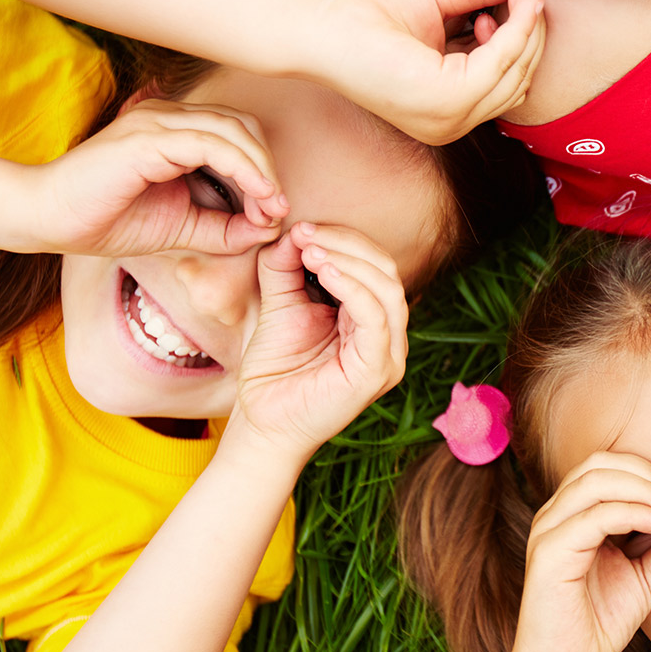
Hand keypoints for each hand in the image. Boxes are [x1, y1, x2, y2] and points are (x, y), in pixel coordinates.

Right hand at [27, 100, 288, 256]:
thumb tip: (270, 229)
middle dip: (269, 168)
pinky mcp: (148, 137)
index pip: (239, 136)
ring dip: (262, 169)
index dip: (265, 171)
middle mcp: (169, 117)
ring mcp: (157, 121)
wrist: (49, 221)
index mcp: (175, 131)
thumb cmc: (108, 221)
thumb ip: (225, 228)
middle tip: (278, 209)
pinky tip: (257, 196)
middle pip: (243, 127)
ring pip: (233, 130)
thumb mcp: (183, 228)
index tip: (275, 213)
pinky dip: (242, 168)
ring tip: (273, 206)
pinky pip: (210, 143)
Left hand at [229, 223, 408, 458]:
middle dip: (346, 244)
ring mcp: (388, 355)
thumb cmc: (274, 371)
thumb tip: (293, 232)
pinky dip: (354, 288)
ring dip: (349, 261)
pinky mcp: (378, 371)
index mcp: (371, 319)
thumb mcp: (279, 306)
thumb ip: (285, 268)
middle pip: (386, 271)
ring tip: (312, 250)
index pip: (374, 266)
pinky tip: (325, 272)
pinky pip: (376, 319)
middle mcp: (388, 336)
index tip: (302, 228)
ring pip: (387, 290)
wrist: (262, 423)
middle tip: (305, 233)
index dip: (343, 239)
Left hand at [303, 0, 544, 144]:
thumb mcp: (440, 0)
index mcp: (445, 109)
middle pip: (519, 81)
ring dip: (526, 28)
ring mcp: (448, 120)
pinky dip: (516, 30)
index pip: (506, 81)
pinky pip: (501, 64)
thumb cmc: (365, 13)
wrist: (319, 22)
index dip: (522, 38)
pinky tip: (514, 1)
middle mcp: (449, 124)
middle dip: (531, 33)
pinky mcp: (445, 102)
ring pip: (516, 74)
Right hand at [511, 452, 650, 651]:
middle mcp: (555, 514)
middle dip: (646, 474)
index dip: (648, 474)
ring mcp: (549, 530)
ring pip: (596, 479)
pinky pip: (596, 515)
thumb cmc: (600, 621)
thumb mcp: (648, 581)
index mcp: (572, 514)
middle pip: (600, 462)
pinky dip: (634, 512)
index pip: (608, 466)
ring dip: (643, 488)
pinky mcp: (550, 552)